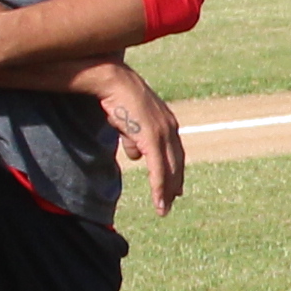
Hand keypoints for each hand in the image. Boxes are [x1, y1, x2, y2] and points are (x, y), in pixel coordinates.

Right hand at [89, 59, 189, 212]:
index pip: (175, 153)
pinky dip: (159, 187)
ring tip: (164, 209)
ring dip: (166, 192)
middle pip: (176, 163)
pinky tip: (159, 201)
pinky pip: (158, 168)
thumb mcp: (129, 123)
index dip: (176, 171)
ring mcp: (163, 133)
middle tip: (170, 204)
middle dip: (174, 185)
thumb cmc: (118, 99)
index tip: (175, 189)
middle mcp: (170, 128)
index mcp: (167, 123)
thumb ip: (134, 139)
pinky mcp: (152, 138)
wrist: (113, 82)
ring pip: (169, 169)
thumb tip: (135, 156)